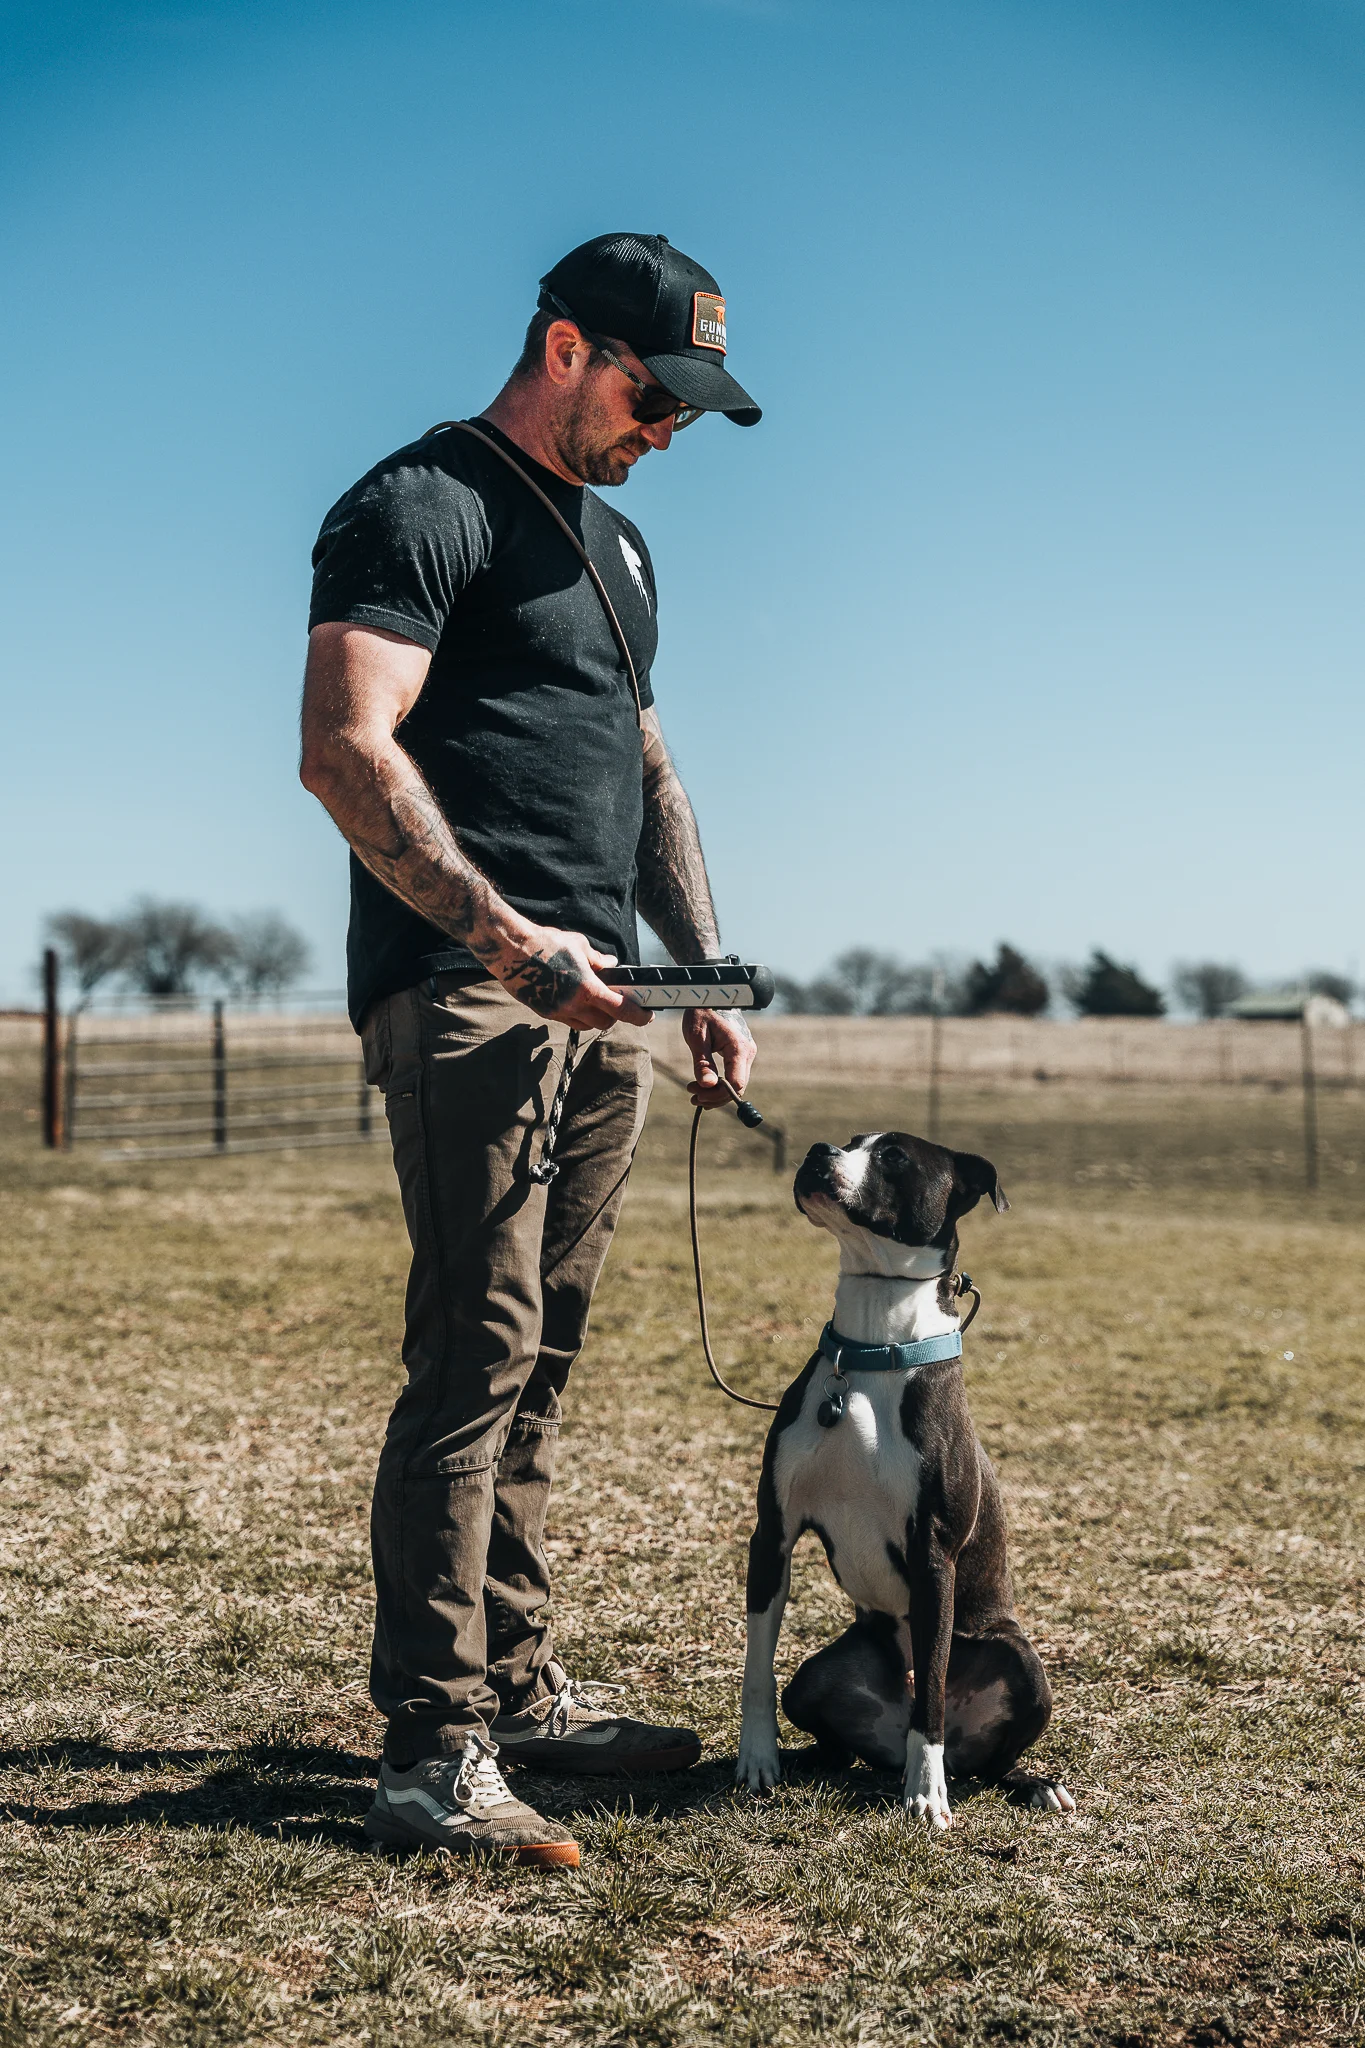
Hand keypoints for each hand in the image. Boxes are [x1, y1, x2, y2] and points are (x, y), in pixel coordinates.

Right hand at [484, 922, 651, 1030]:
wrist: (510, 948)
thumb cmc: (545, 942)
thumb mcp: (579, 945)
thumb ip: (599, 960)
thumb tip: (612, 966)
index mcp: (586, 988)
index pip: (620, 1010)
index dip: (638, 1016)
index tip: (647, 1016)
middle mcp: (572, 1005)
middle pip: (604, 1023)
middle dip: (614, 1017)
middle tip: (616, 1003)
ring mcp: (556, 1011)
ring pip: (584, 1025)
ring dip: (594, 1018)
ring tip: (594, 1001)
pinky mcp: (542, 1011)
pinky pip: (566, 1020)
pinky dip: (576, 1014)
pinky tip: (573, 998)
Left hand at [682, 1007, 755, 1107]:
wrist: (712, 996)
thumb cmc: (702, 1012)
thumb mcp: (696, 1036)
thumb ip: (703, 1062)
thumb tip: (707, 1086)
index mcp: (738, 1047)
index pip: (735, 1083)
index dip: (717, 1095)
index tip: (697, 1096)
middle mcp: (747, 1052)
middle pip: (737, 1087)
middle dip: (715, 1096)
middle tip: (692, 1096)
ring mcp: (746, 1054)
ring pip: (736, 1084)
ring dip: (717, 1093)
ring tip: (694, 1094)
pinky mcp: (741, 1055)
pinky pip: (734, 1076)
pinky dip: (720, 1086)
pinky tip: (705, 1089)